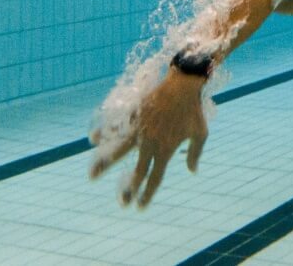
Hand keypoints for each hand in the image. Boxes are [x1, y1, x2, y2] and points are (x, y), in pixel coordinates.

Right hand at [88, 70, 208, 208]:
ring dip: (103, 164)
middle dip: (127, 191)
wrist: (183, 85)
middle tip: (121, 203)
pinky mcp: (133, 115)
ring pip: (117, 151)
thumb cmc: (194, 109)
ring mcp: (139, 130)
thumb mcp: (200, 133)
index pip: (155, 179)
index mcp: (165, 151)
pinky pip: (116, 127)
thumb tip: (192, 171)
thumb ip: (195, 153)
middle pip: (136, 173)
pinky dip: (104, 132)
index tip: (139, 207)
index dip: (146, 195)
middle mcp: (149, 144)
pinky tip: (93, 138)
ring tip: (92, 175)